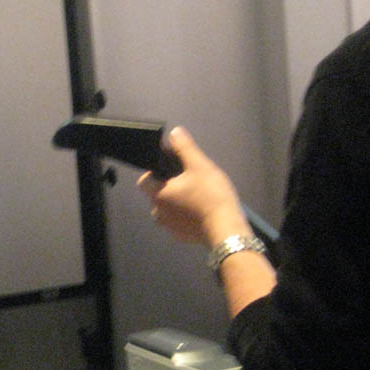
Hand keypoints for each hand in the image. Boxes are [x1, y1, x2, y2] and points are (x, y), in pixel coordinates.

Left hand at [137, 127, 251, 245]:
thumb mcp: (200, 166)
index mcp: (159, 194)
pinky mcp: (180, 236)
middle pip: (156, 195)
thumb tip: (174, 133)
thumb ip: (185, 148)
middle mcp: (159, 212)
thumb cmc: (211, 195)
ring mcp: (169, 227)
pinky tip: (199, 211)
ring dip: (174, 203)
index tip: (169, 170)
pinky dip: (184, 217)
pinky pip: (177, 223)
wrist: (226, 228)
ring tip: (194, 197)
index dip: (154, 173)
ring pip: (165, 210)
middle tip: (188, 181)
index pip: (144, 181)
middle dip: (167, 187)